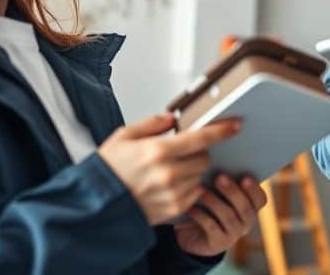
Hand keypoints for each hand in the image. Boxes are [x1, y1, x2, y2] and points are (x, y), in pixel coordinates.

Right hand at [98, 114, 240, 224]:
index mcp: (158, 151)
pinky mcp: (174, 210)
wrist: (95, 204)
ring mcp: (173, 194)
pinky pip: (195, 194)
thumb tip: (173, 118)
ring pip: (201, 176)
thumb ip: (152, 124)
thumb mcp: (124, 136)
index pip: (200, 138)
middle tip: (180, 153)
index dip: (221, 130)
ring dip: (192, 171)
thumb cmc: (108, 169)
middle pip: (205, 158)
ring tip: (169, 172)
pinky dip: (188, 188)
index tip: (235, 125)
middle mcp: (169, 173)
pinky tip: (169, 186)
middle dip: (198, 153)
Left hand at [174, 174, 267, 256]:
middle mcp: (246, 222)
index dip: (254, 189)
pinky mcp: (218, 244)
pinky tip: (191, 207)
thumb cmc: (208, 204)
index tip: (245, 176)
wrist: (193, 233)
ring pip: (228, 217)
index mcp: (251, 207)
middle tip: (219, 177)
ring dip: (214, 202)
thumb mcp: (217, 192)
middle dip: (232, 191)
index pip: (260, 199)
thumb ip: (223, 181)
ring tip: (201, 190)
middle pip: (245, 208)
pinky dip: (201, 216)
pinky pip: (212, 228)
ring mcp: (233, 235)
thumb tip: (218, 164)